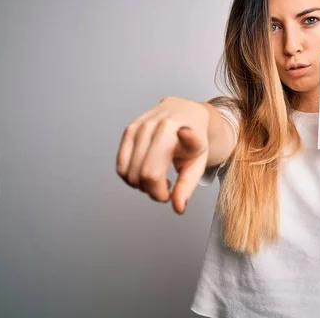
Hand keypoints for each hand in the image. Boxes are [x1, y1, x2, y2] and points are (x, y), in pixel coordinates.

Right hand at [116, 96, 209, 213]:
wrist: (185, 112)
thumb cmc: (194, 139)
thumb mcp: (197, 162)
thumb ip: (187, 186)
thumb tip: (178, 208)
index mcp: (178, 131)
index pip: (165, 157)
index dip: (177, 146)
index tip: (184, 133)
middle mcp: (156, 125)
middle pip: (145, 175)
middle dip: (155, 192)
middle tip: (168, 188)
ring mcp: (139, 127)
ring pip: (129, 173)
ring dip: (142, 185)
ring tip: (159, 178)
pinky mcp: (128, 130)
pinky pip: (121, 166)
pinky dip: (131, 177)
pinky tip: (145, 172)